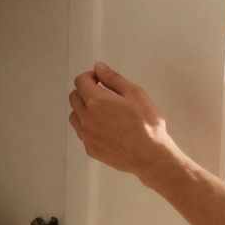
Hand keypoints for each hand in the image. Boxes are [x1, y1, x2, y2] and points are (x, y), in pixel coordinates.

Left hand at [68, 62, 182, 184]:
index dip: (90, 76)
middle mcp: (86, 118)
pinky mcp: (90, 149)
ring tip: (104, 112)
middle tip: (103, 94)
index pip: (80, 81)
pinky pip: (82, 133)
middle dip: (86, 91)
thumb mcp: (134, 93)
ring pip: (75, 116)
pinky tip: (106, 128)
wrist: (150, 156)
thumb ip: (113, 78)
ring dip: (84, 109)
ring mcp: (86, 136)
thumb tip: (99, 68)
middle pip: (74, 97)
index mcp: (96, 101)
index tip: (99, 79)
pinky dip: (89, 127)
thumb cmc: (147, 125)